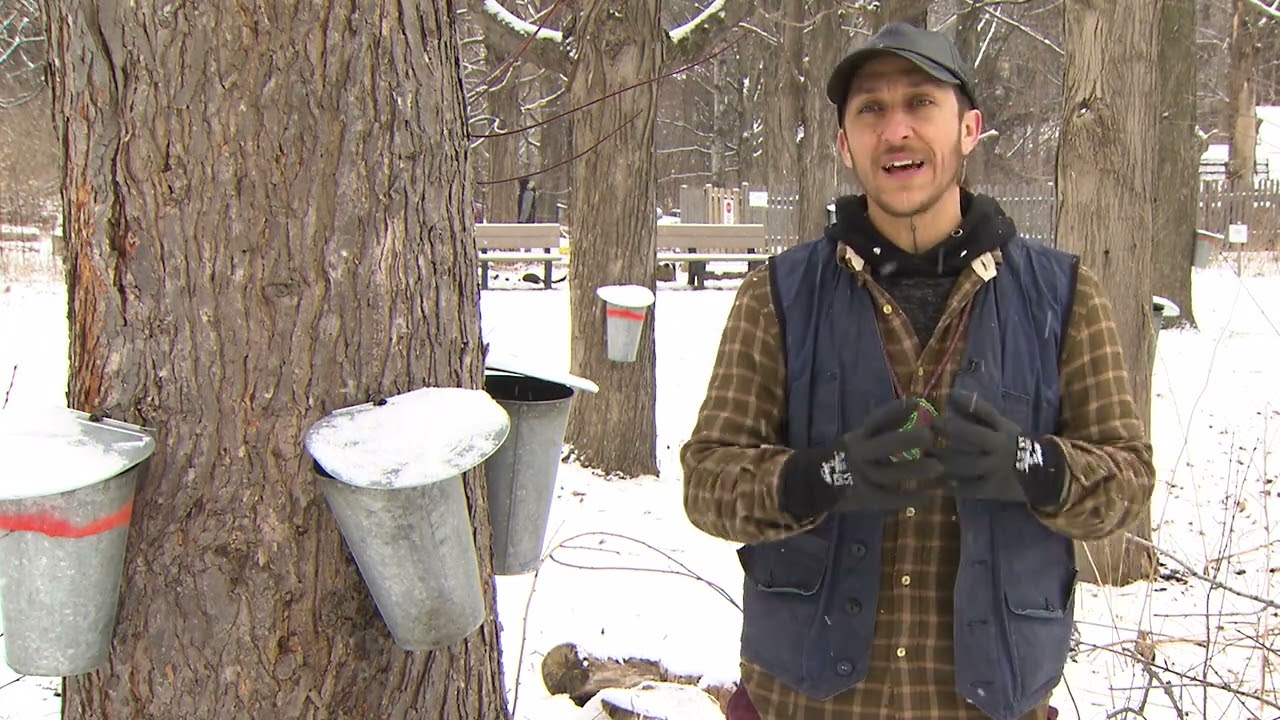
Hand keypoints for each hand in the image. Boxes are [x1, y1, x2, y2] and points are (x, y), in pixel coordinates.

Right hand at [780, 399, 944, 517]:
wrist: (816, 482)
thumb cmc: (852, 455)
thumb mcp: (863, 437)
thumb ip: (888, 427)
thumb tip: (921, 409)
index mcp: (859, 436)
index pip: (877, 419)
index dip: (897, 410)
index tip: (920, 402)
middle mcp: (858, 454)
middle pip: (880, 446)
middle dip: (904, 439)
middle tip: (928, 436)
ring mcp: (860, 477)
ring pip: (887, 474)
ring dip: (913, 471)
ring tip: (938, 467)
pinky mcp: (865, 498)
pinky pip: (888, 499)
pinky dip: (909, 498)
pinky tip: (929, 496)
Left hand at [929, 391, 1065, 507]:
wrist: (1044, 475)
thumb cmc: (1014, 445)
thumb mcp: (1002, 426)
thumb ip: (977, 412)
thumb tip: (951, 396)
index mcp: (1002, 429)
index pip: (984, 413)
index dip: (965, 405)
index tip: (940, 404)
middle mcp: (1000, 447)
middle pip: (974, 436)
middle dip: (949, 430)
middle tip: (924, 429)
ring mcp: (996, 469)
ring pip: (966, 464)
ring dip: (941, 459)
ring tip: (922, 455)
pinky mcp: (992, 490)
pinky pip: (968, 489)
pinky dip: (950, 486)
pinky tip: (933, 482)